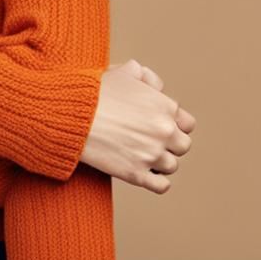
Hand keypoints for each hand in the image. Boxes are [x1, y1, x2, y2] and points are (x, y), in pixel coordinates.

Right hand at [78, 58, 195, 193]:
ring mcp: (152, 154)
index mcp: (165, 107)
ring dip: (159, 162)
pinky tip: (144, 172)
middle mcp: (164, 131)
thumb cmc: (96, 92)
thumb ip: (143, 74)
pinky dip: (157, 182)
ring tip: (142, 155)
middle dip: (169, 144)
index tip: (159, 126)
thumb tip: (154, 85)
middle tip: (150, 141)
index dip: (174, 125)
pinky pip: (162, 186)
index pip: (187, 124)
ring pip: (171, 166)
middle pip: (183, 146)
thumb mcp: (122, 72)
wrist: (73, 115)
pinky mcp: (137, 174)